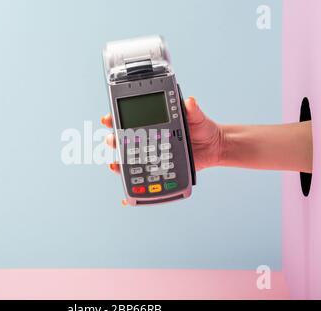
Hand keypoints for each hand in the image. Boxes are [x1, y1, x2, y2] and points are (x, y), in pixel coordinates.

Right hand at [101, 97, 223, 204]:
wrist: (212, 148)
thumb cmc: (201, 128)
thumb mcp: (196, 117)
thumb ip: (192, 110)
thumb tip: (190, 101)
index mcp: (152, 124)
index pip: (129, 120)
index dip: (115, 119)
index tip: (107, 119)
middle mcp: (147, 140)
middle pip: (123, 141)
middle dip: (113, 140)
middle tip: (111, 140)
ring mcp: (151, 157)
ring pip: (128, 161)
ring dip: (118, 164)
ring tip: (114, 165)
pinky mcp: (157, 171)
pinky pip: (142, 180)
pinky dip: (132, 192)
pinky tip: (126, 199)